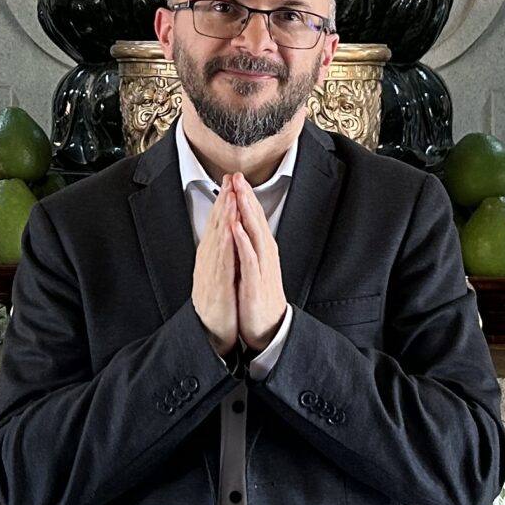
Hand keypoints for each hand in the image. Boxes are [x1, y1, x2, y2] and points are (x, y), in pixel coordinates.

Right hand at [193, 190, 240, 357]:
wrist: (210, 332)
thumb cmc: (217, 305)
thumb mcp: (218, 275)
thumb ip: (220, 255)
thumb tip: (226, 236)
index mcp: (211, 258)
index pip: (217, 224)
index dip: (223, 202)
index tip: (230, 183)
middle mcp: (208, 261)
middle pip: (215, 226)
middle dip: (224, 200)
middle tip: (230, 178)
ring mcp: (210, 272)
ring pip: (217, 238)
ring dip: (224, 216)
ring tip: (230, 195)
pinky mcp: (216, 285)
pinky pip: (221, 261)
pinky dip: (225, 243)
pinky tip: (229, 229)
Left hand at [228, 175, 287, 352]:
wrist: (269, 329)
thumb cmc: (259, 298)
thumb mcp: (255, 268)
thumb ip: (250, 248)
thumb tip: (243, 228)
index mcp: (263, 251)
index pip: (254, 219)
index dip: (246, 197)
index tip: (236, 178)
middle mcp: (265, 255)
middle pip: (256, 221)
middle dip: (246, 197)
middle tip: (237, 176)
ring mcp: (261, 268)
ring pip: (255, 235)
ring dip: (246, 213)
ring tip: (239, 193)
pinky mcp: (256, 283)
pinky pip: (249, 259)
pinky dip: (243, 242)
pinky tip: (236, 228)